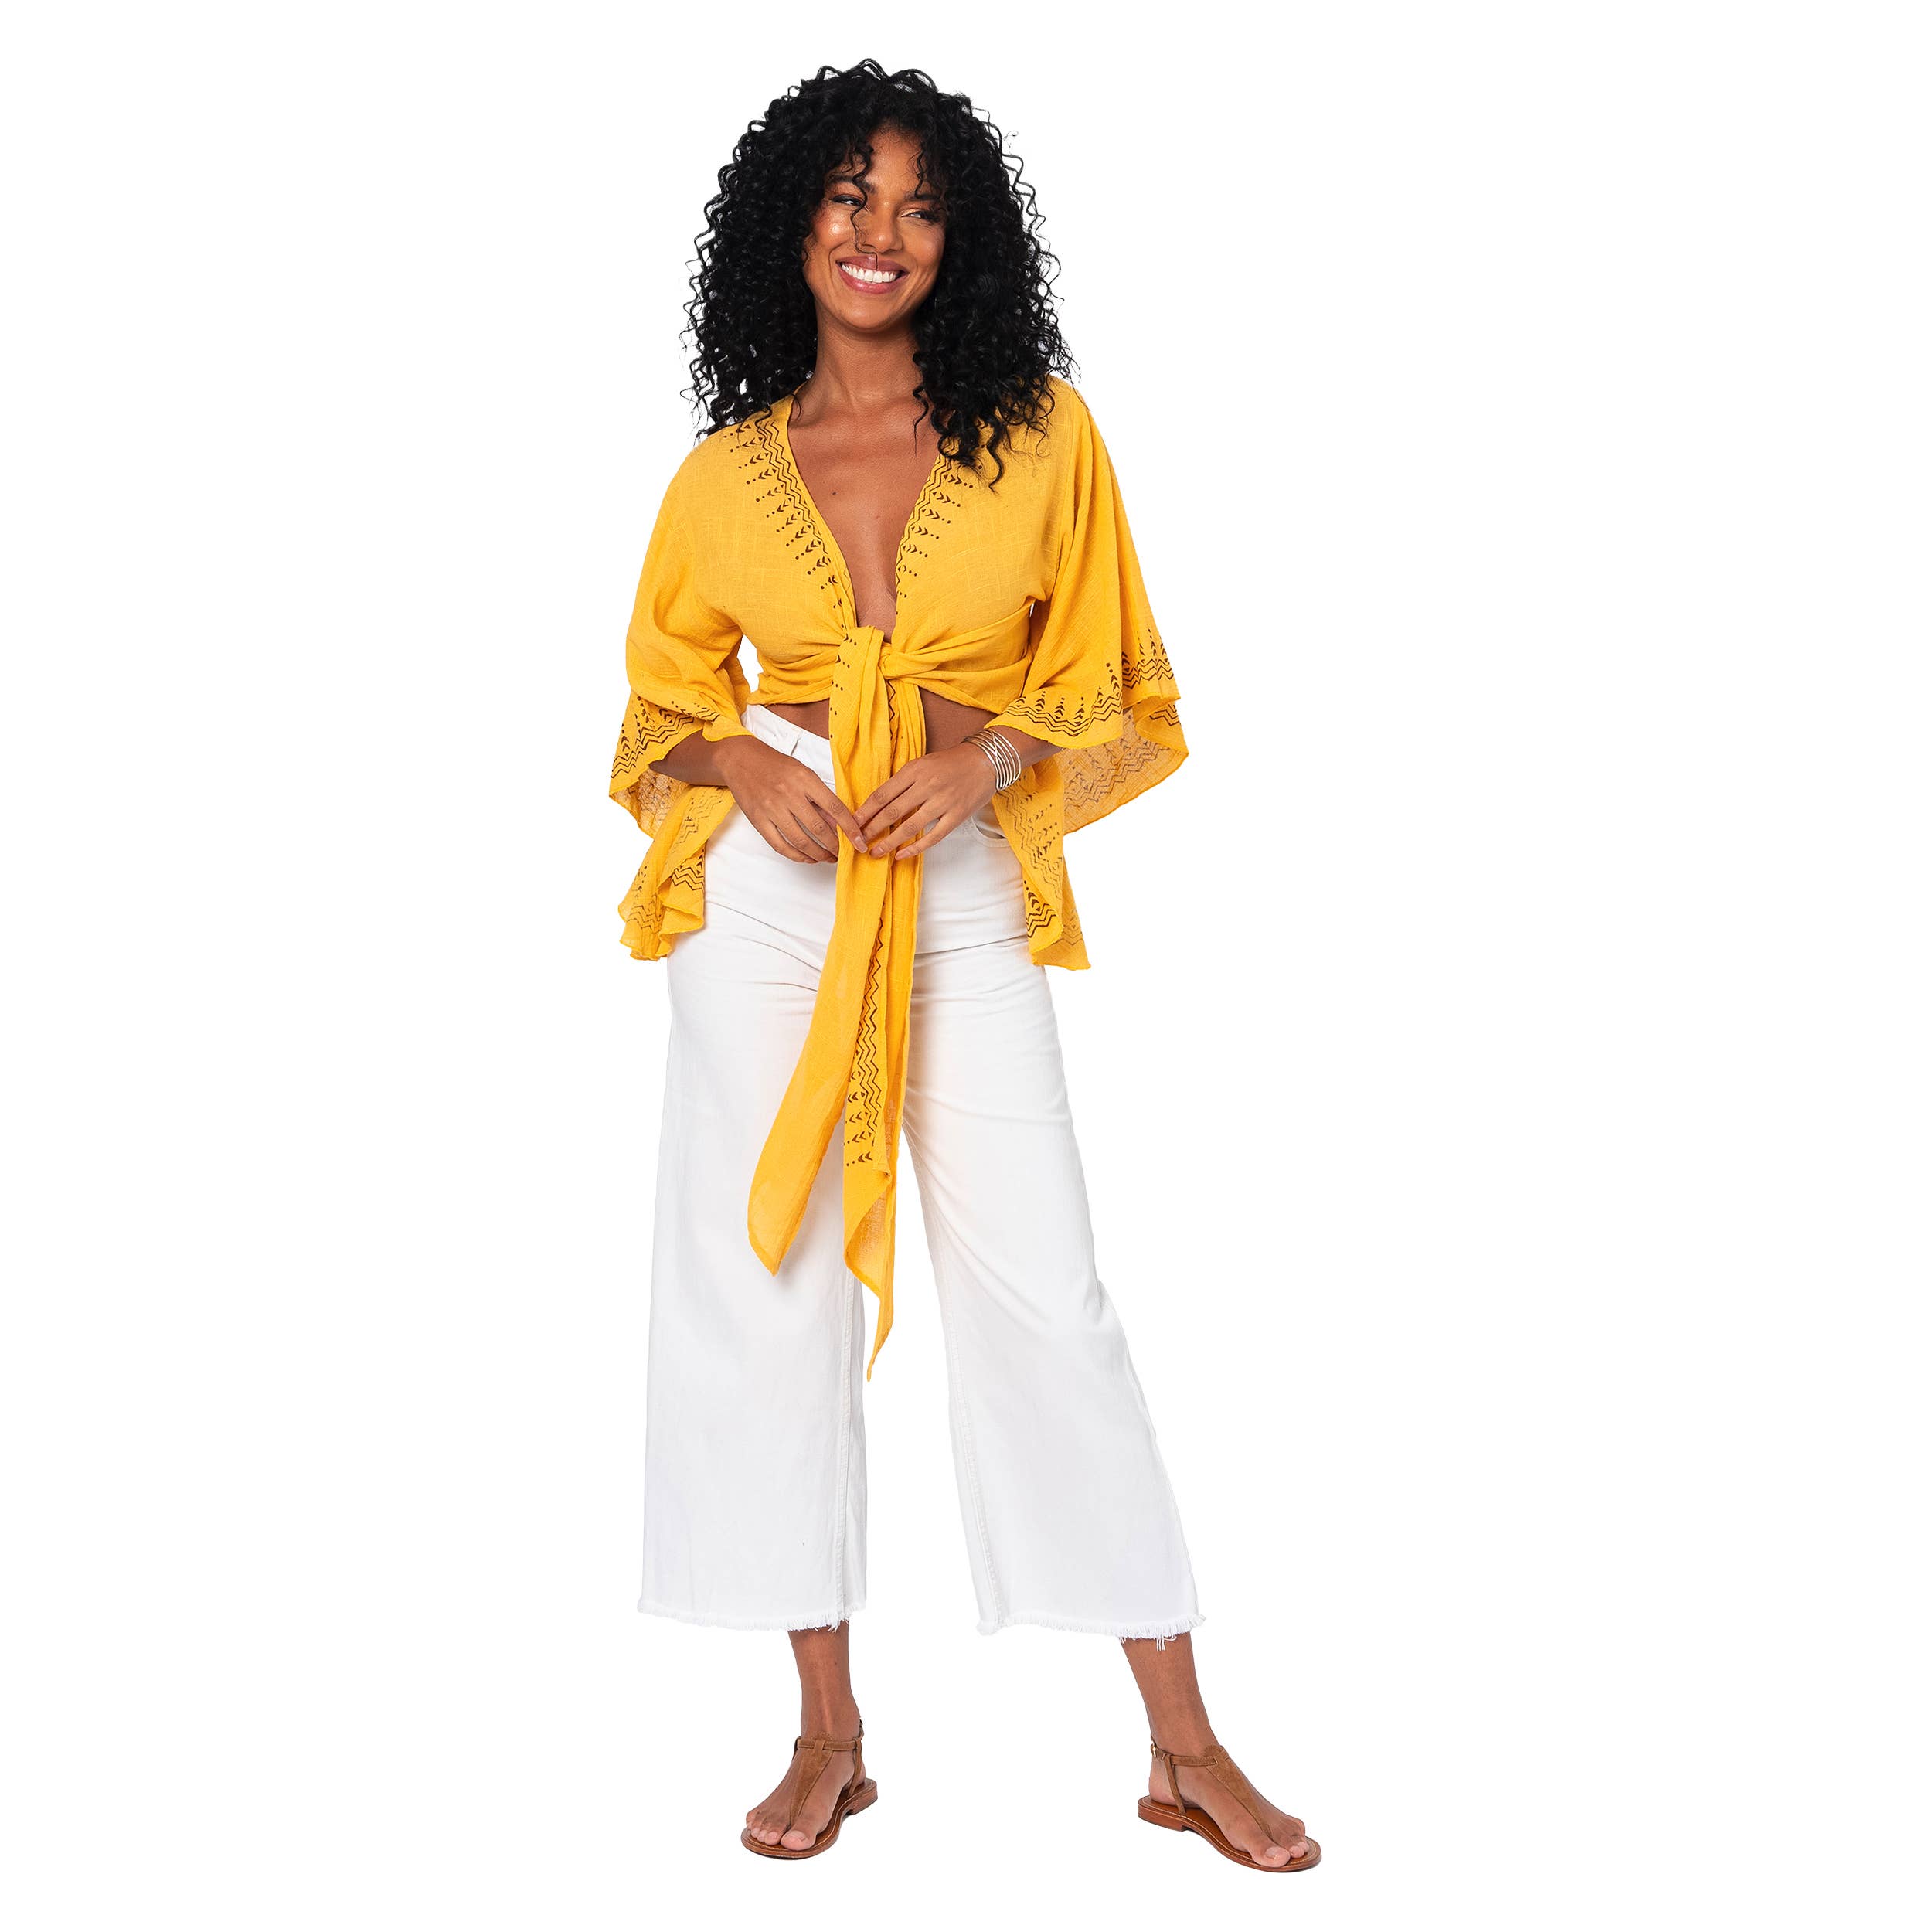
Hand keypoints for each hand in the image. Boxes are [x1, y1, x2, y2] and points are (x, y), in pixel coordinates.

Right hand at [715, 735, 870, 863]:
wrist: (741, 760)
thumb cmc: (776, 765)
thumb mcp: (803, 773)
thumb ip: (820, 797)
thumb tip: (839, 822)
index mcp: (804, 779)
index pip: (835, 808)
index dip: (850, 828)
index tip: (859, 841)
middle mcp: (788, 794)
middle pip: (819, 828)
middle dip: (835, 846)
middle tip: (844, 853)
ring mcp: (772, 808)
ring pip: (800, 841)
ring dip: (819, 854)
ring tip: (829, 858)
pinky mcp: (758, 820)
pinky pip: (780, 845)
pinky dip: (796, 856)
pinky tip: (807, 858)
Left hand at [854, 743, 997, 860]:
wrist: (985, 761)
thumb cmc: (950, 763)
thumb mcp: (922, 764)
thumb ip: (903, 781)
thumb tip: (879, 804)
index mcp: (915, 770)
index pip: (883, 794)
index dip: (865, 811)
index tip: (852, 823)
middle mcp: (927, 785)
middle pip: (892, 812)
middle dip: (871, 829)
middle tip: (858, 842)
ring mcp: (943, 802)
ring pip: (910, 827)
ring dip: (889, 842)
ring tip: (876, 852)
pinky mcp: (957, 815)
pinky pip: (933, 836)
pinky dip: (915, 848)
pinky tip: (901, 855)